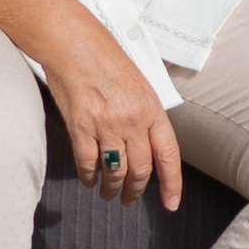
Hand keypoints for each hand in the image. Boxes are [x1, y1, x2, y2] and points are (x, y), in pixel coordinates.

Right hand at [38, 8, 183, 210]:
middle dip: (136, 191)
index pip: (168, 155)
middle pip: (141, 170)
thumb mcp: (140, 86)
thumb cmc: (107, 61)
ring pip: (115, 171)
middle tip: (129, 200)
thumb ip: (146, 115)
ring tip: (108, 193)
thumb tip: (148, 142)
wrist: (76, 45)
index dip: (172, 184)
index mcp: (152, 110)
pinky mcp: (81, 127)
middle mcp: (133, 120)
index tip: (170, 203)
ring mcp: (107, 125)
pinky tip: (89, 179)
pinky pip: (88, 163)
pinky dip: (88, 176)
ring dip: (112, 188)